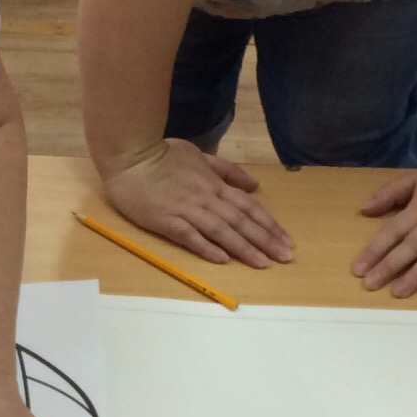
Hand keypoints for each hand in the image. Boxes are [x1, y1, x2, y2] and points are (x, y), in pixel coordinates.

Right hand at [102, 139, 295, 268]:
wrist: (130, 155)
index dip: (268, 224)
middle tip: (285, 257)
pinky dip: (206, 247)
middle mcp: (206, 198)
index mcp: (214, 184)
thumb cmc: (162, 154)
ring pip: (221, 230)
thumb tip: (253, 185)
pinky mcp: (165, 220)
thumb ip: (226, 170)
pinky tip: (222, 259)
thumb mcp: (199, 155)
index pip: (248, 206)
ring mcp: (185, 210)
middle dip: (265, 240)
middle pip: (240, 221)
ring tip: (263, 263)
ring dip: (243, 247)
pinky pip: (189, 235)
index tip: (286, 241)